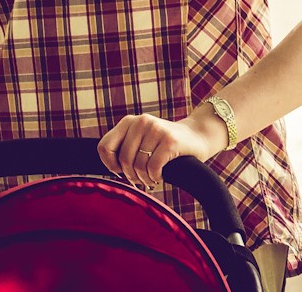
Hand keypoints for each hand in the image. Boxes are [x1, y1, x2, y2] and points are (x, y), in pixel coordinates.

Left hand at [97, 110, 225, 189]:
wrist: (197, 136)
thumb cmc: (164, 144)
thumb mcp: (141, 139)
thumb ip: (124, 148)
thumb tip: (111, 170)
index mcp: (129, 121)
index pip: (104, 146)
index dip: (109, 164)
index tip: (120, 171)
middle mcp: (142, 122)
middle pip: (123, 159)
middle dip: (131, 175)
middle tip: (140, 179)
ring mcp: (157, 130)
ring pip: (138, 165)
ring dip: (144, 179)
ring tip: (151, 178)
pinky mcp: (170, 141)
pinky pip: (153, 167)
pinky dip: (155, 177)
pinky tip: (160, 176)